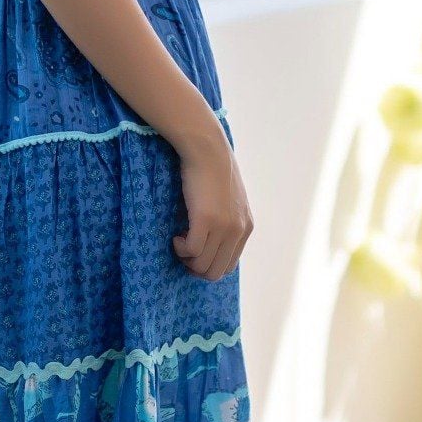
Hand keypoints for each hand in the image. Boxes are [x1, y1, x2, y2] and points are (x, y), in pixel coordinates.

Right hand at [172, 125, 253, 279]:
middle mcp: (238, 230)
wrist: (208, 150)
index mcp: (246, 227)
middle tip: (183, 251)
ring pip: (202, 265)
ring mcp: (223, 227)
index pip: (228, 265)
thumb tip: (211, 242)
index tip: (194, 252)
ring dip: (186, 259)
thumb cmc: (212, 171)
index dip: (208, 265)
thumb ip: (227, 221)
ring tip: (179, 240)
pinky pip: (191, 250)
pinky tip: (176, 236)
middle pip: (215, 271)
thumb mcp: (229, 201)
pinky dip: (180, 249)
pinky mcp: (206, 220)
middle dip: (196, 268)